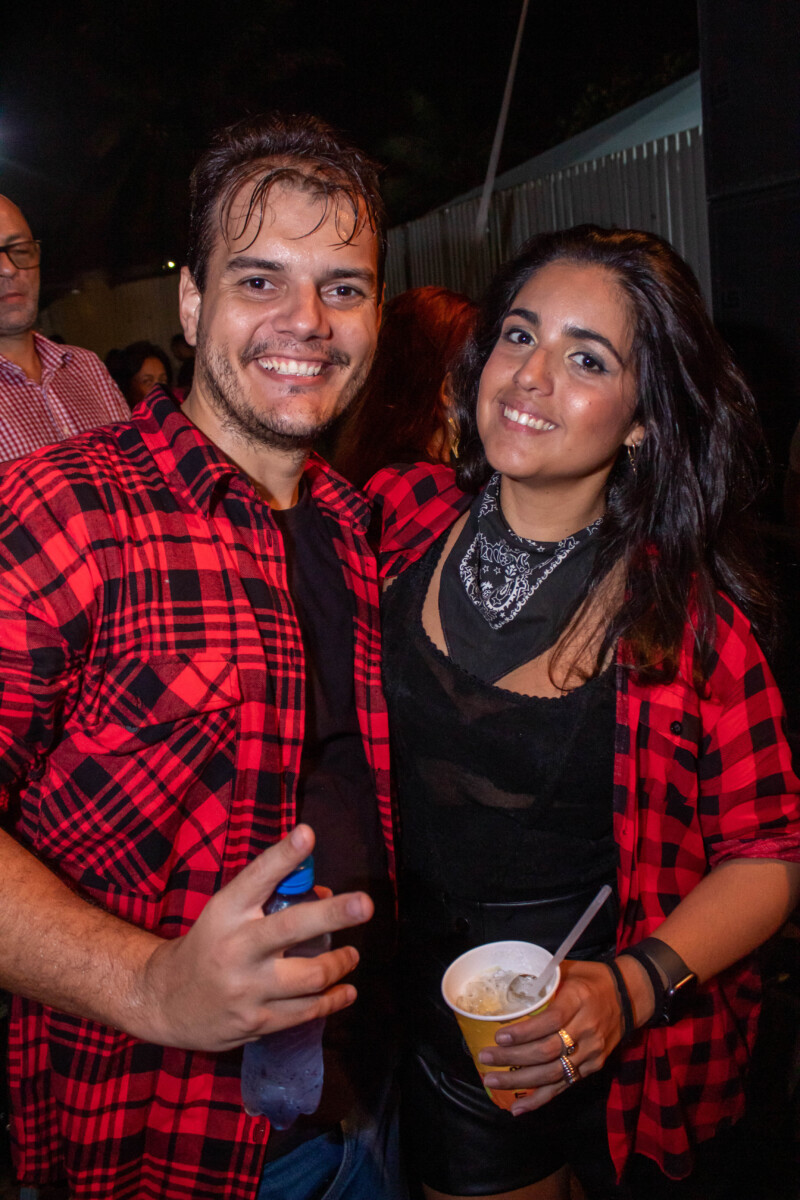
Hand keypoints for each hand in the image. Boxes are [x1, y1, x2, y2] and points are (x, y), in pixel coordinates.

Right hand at [136, 825, 372, 1050]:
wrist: (165, 999)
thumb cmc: (209, 944)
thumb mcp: (227, 911)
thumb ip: (271, 898)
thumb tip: (327, 895)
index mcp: (226, 911)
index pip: (257, 877)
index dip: (284, 855)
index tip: (308, 834)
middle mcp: (235, 948)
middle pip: (291, 928)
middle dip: (333, 914)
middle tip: (365, 904)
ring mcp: (246, 988)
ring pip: (310, 976)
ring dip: (341, 962)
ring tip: (351, 954)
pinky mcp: (256, 1021)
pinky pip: (307, 1011)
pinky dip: (334, 999)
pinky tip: (346, 989)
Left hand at [478, 959, 623, 1113]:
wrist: (631, 996)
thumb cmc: (592, 979)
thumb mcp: (569, 970)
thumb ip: (542, 979)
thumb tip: (507, 983)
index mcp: (579, 1000)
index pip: (550, 1021)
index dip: (524, 1032)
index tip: (499, 1037)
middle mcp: (587, 1028)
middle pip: (547, 1051)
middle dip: (513, 1059)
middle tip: (485, 1059)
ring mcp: (591, 1052)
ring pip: (553, 1073)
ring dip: (520, 1081)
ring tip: (492, 1081)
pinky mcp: (593, 1067)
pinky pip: (564, 1086)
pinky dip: (540, 1099)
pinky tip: (518, 1108)